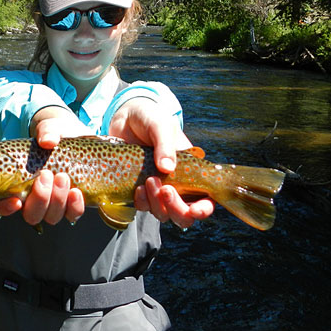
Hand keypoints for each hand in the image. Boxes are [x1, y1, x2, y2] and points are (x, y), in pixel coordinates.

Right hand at [0, 106, 88, 224]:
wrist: (75, 136)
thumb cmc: (53, 134)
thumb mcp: (48, 128)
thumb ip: (46, 132)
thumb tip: (47, 141)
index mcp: (15, 184)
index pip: (2, 205)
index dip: (6, 207)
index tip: (16, 200)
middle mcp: (33, 199)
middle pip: (31, 215)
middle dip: (40, 199)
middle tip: (46, 175)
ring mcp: (53, 204)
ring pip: (52, 217)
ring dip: (57, 200)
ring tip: (62, 177)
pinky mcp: (72, 203)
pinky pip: (72, 214)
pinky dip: (74, 206)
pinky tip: (76, 192)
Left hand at [109, 98, 214, 228]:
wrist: (125, 116)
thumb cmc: (150, 118)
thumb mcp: (160, 125)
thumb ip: (165, 145)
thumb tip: (168, 168)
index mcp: (191, 170)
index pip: (204, 198)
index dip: (203, 209)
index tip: (196, 210)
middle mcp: (177, 183)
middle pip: (183, 214)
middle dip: (177, 209)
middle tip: (166, 190)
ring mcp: (157, 187)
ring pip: (163, 213)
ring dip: (157, 204)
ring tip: (148, 181)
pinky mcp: (138, 188)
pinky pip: (143, 206)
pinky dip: (142, 201)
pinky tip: (138, 188)